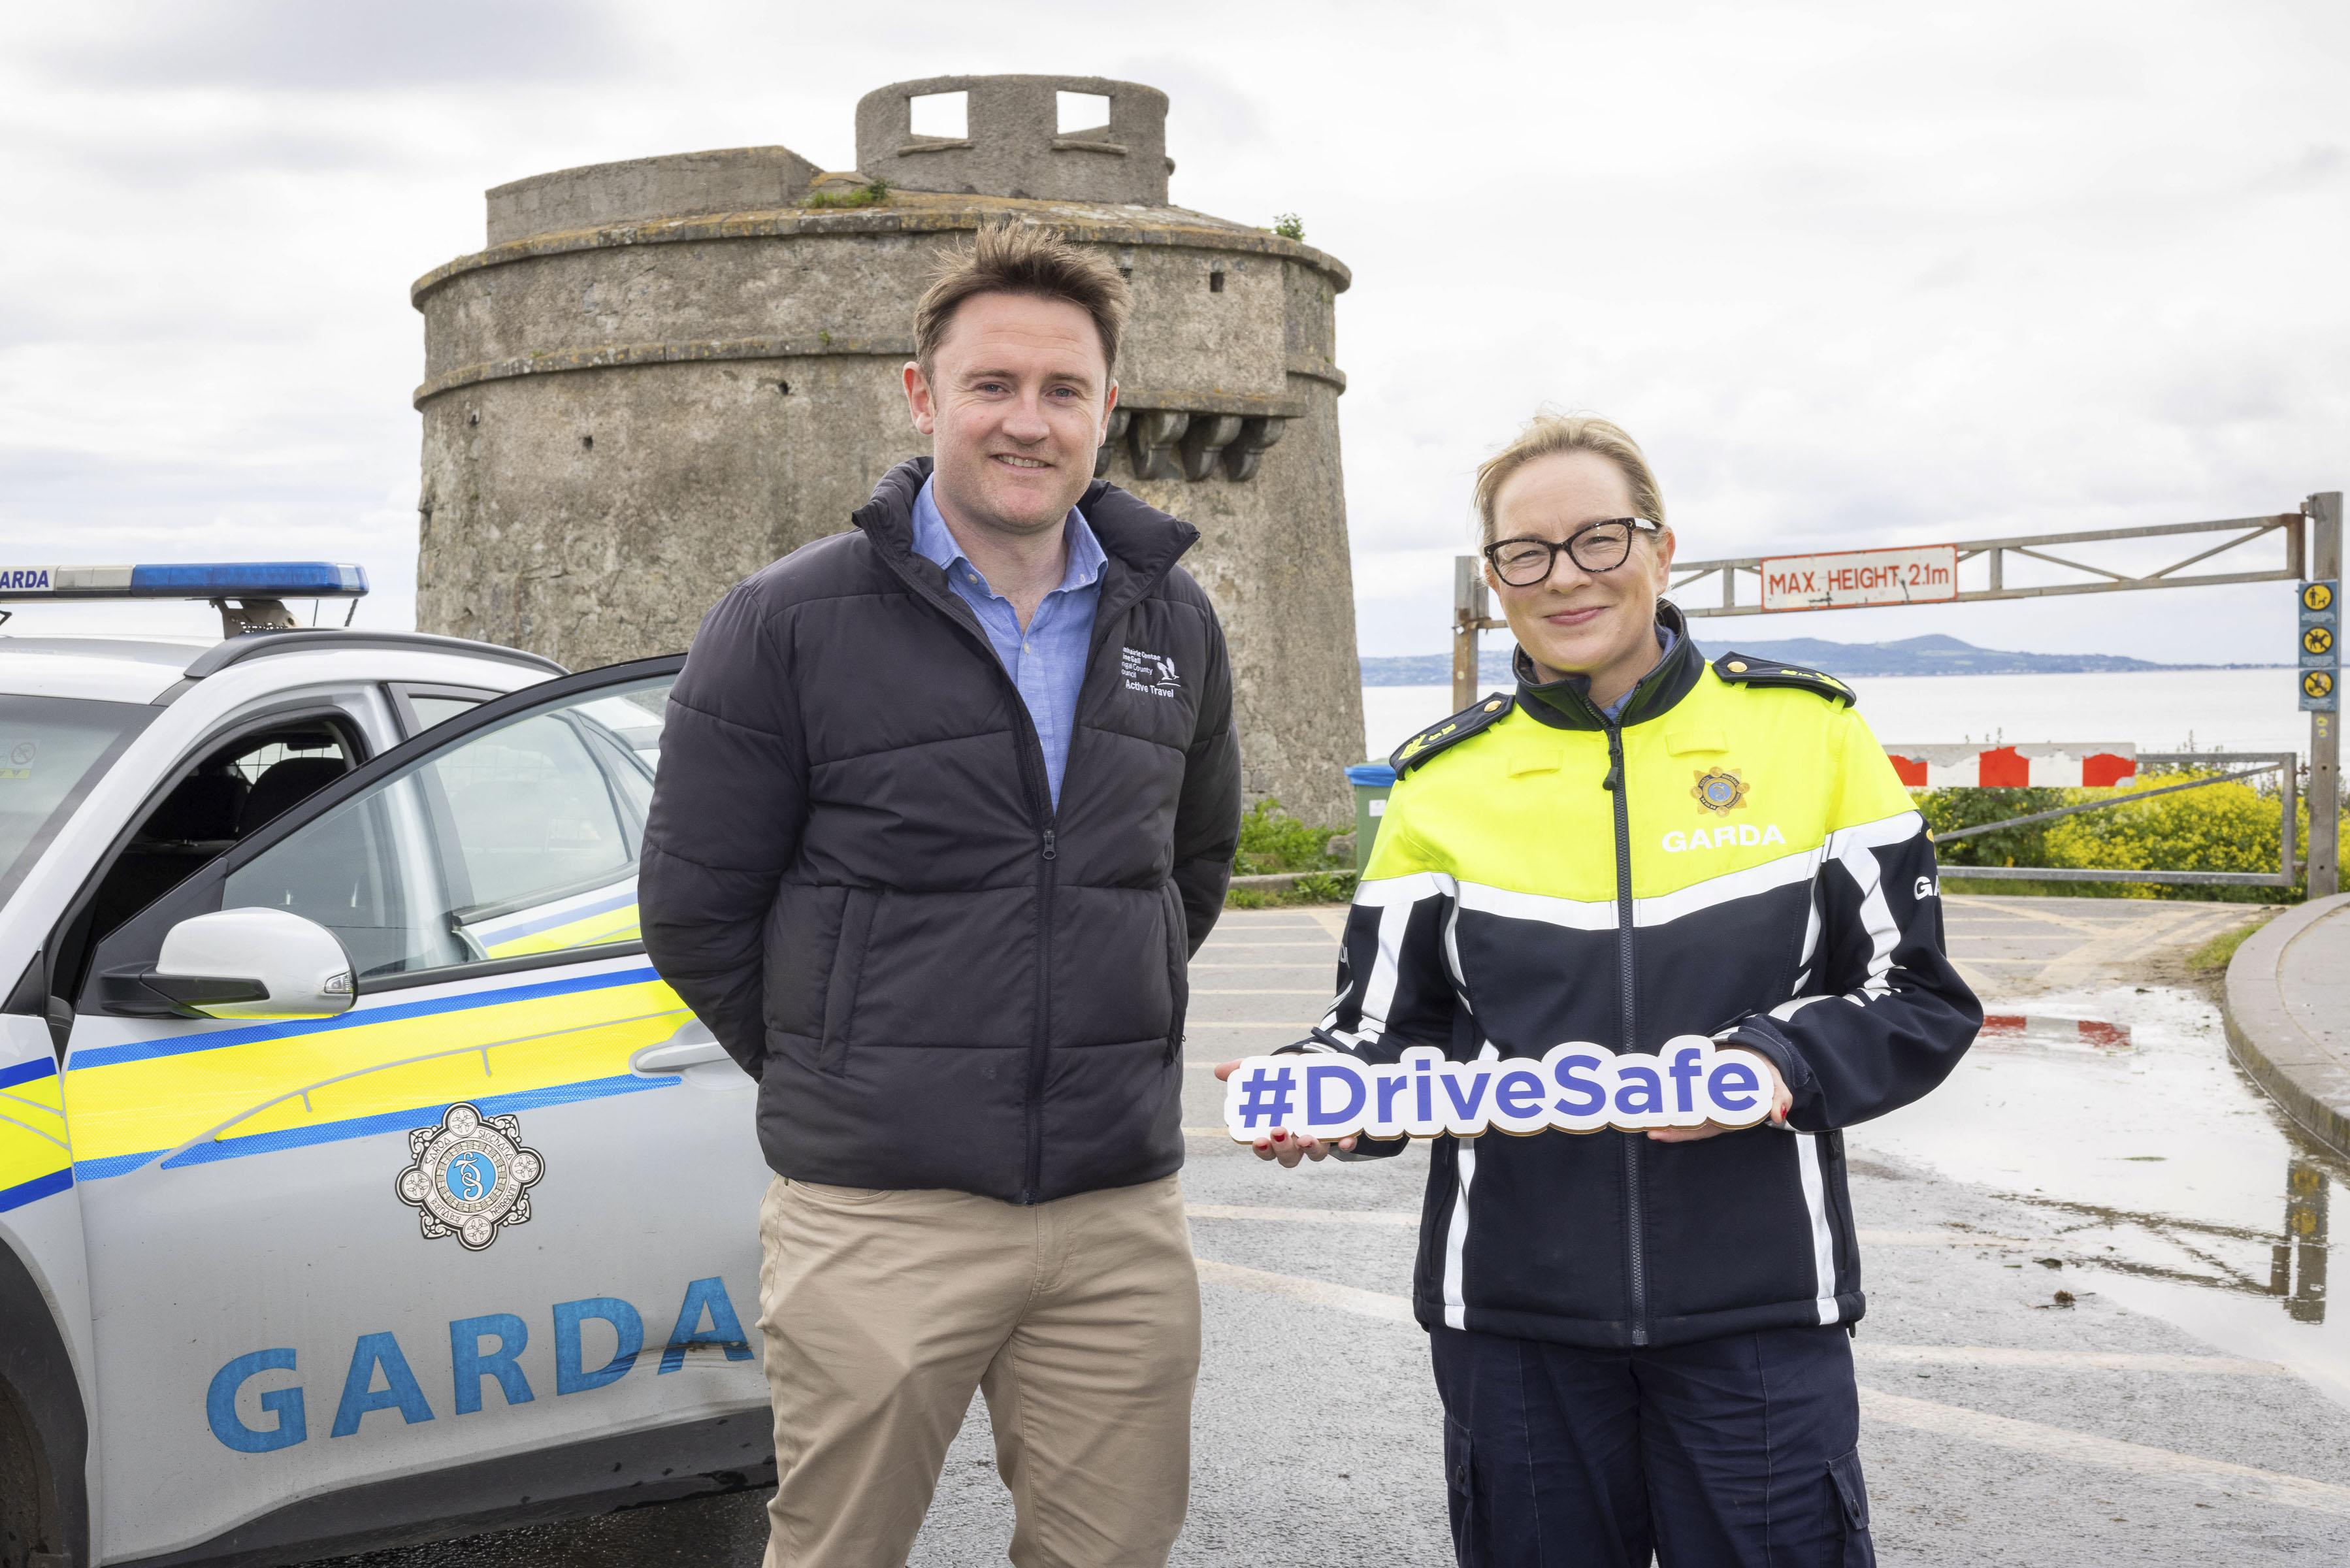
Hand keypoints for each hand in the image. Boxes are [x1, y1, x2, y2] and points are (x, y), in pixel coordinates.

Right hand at [1213, 1059, 1357, 1164]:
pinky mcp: (1341, 1131)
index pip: (1266, 1149)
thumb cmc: (1286, 1077)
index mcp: (1276, 1133)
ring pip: (1315, 1154)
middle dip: (1283, 1149)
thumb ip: (1244, 1072)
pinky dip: (1345, 1143)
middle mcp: (1296, 1142)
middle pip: (1289, 1157)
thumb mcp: (1266, 1072)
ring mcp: (1319, 1138)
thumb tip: (1221, 1071)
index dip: (1262, 1149)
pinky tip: (1345, 1139)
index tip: (1258, 1139)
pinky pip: (1344, 1143)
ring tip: (1306, 1137)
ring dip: (1311, 1149)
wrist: (1318, 1068)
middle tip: (1279, 1131)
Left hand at [1646, 1048, 1791, 1141]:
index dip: (1680, 1134)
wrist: (1766, 1058)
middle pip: (1685, 1122)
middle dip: (1664, 1125)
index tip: (1658, 1134)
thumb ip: (1779, 1098)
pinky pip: (1682, 1089)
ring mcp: (1706, 1096)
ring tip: (1639, 1111)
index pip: (1701, 1129)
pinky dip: (1668, 1091)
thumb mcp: (1777, 1087)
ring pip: (1681, 1107)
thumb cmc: (1768, 1076)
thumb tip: (1777, 1114)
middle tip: (1641, 1124)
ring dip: (1662, 1109)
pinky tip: (1651, 1088)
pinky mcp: (1701, 1081)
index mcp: (1728, 1116)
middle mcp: (1714, 1110)